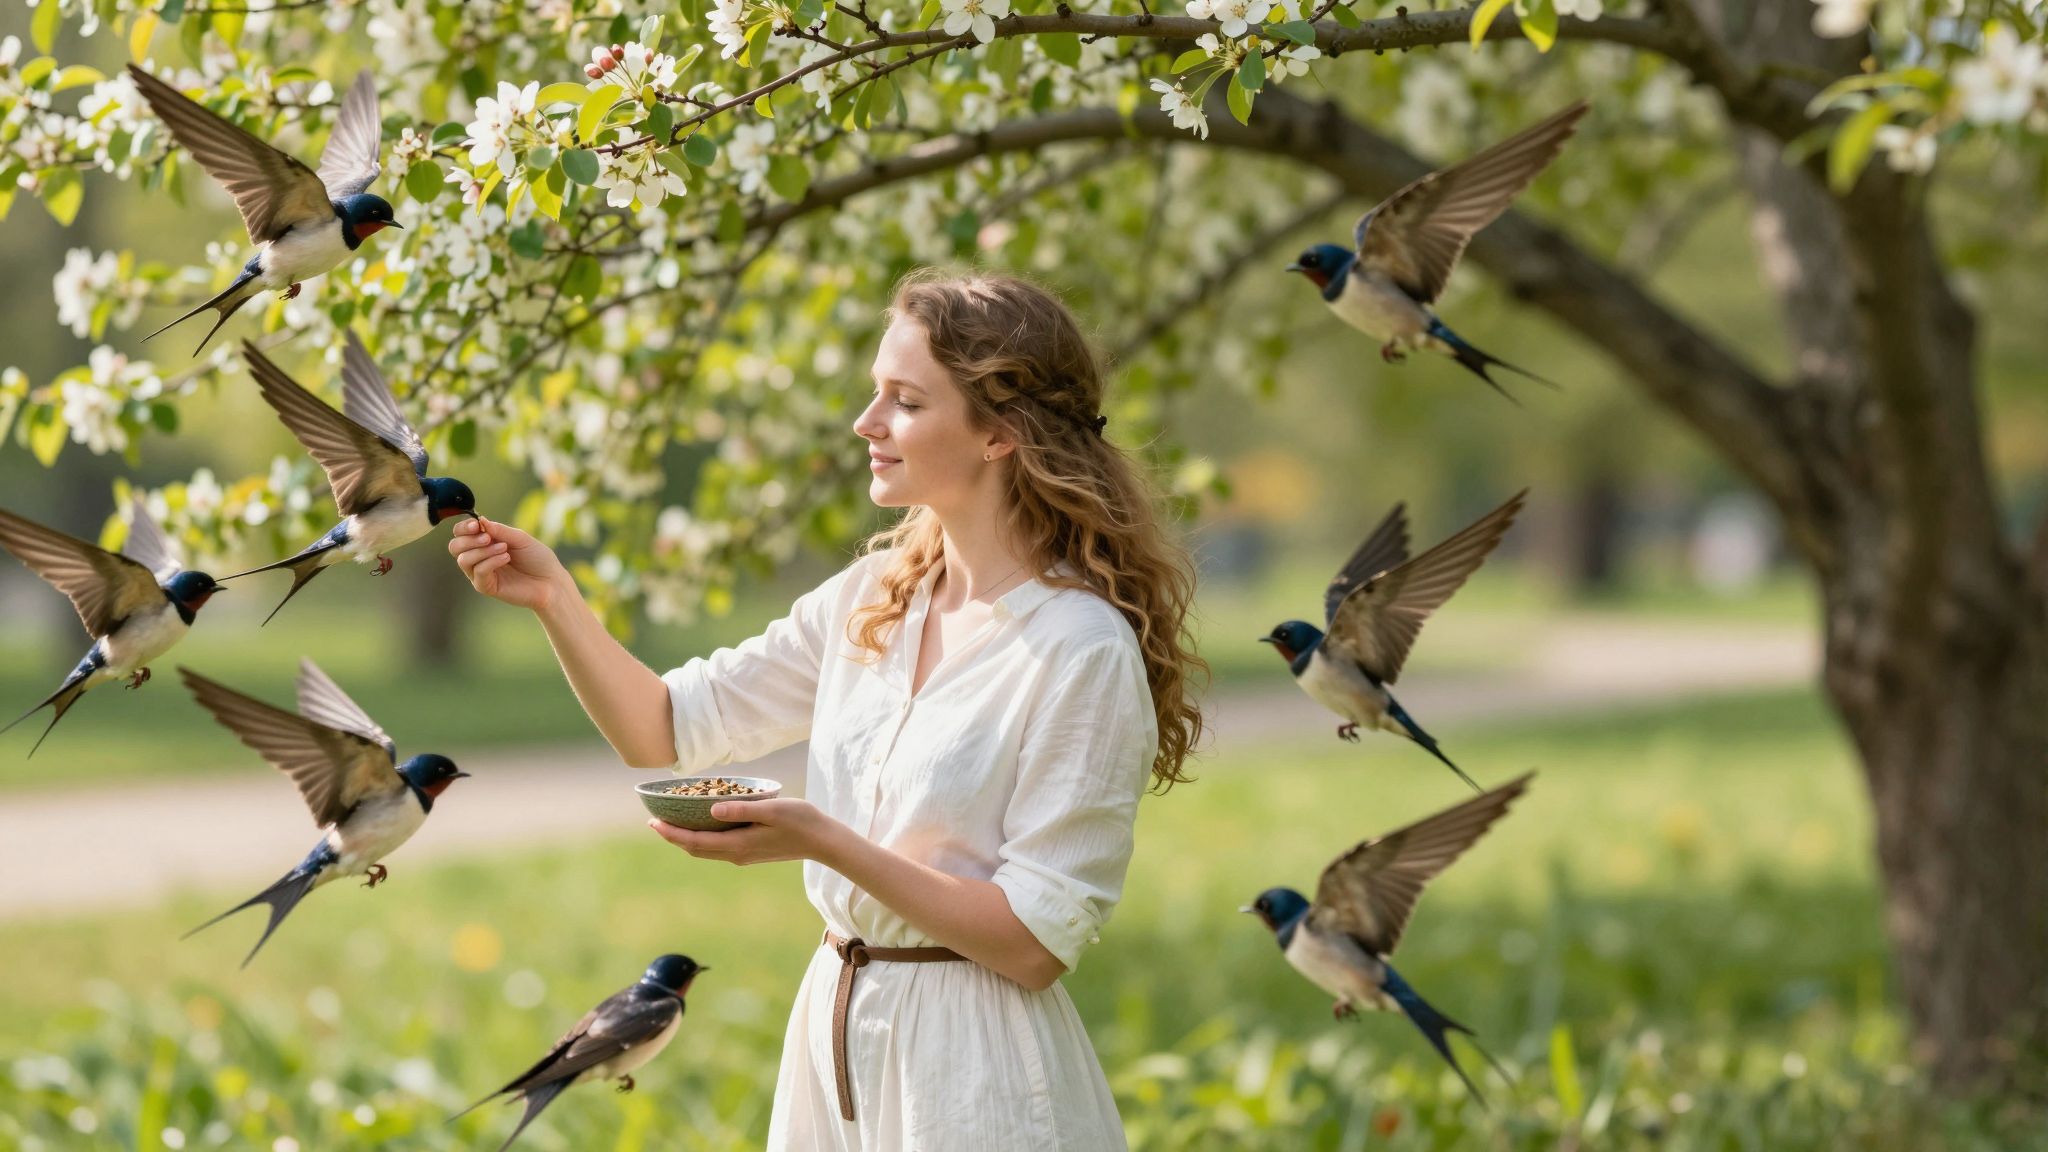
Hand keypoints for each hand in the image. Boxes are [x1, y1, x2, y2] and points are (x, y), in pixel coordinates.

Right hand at [448, 516, 569, 612]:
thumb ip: (500, 530)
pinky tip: (506, 557)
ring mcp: (481, 574)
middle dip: (468, 539)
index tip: (476, 525)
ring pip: (463, 560)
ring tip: (504, 548)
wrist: (551, 581)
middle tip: (488, 538)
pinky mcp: (487, 587)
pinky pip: (478, 572)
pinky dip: (490, 561)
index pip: (460, 534)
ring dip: (481, 550)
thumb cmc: (537, 558)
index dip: (464, 528)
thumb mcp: (520, 538)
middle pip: (455, 547)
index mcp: (484, 543)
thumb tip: (480, 520)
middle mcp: (479, 558)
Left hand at [646, 798, 846, 866]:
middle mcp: (736, 854)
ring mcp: (743, 856)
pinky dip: (703, 839)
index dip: (671, 834)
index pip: (695, 842)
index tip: (653, 823)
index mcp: (738, 845)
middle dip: (673, 838)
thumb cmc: (801, 821)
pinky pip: (718, 848)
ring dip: (686, 839)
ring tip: (672, 824)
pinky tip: (702, 826)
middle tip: (655, 822)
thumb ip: (741, 809)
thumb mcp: (771, 809)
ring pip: (706, 850)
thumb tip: (711, 809)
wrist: (823, 841)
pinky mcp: (751, 852)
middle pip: (695, 850)